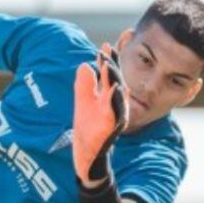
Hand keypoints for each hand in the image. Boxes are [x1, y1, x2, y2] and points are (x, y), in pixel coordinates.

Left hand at [73, 43, 129, 188]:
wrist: (86, 157)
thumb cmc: (88, 131)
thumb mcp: (83, 104)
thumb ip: (84, 85)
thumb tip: (85, 64)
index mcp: (109, 98)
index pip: (111, 76)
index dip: (108, 61)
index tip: (104, 46)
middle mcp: (117, 105)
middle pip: (117, 81)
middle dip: (112, 65)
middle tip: (105, 51)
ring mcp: (117, 116)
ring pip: (120, 94)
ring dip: (115, 78)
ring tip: (108, 64)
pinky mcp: (115, 128)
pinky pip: (119, 112)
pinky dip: (118, 99)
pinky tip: (115, 88)